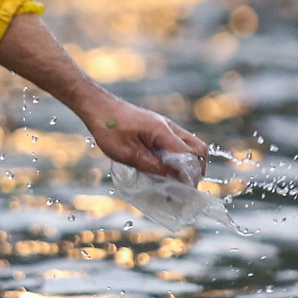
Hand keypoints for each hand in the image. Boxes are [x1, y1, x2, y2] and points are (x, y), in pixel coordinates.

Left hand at [78, 91, 208, 178]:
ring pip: (191, 145)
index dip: (190, 174)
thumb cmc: (109, 129)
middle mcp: (169, 127)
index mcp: (162, 131)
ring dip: (188, 162)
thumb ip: (151, 165)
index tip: (186, 190)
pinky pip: (178, 143)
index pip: (189, 155)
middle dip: (196, 168)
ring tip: (178, 179)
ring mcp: (166, 126)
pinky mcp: (160, 128)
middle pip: (198, 148)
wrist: (99, 107)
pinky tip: (166, 167)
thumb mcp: (127, 153)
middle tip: (186, 186)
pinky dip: (179, 156)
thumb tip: (173, 178)